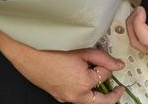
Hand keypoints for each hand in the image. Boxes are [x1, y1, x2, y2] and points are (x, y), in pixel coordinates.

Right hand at [0, 18, 122, 102]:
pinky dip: (83, 93)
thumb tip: (118, 64)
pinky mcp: (58, 95)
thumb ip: (103, 58)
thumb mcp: (82, 50)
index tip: (110, 59)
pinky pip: (75, 98)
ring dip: (96, 95)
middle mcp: (75, 95)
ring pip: (87, 101)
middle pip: (101, 101)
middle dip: (112, 96)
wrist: (28, 54)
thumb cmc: (51, 49)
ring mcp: (65, 97)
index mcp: (83, 84)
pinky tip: (83, 84)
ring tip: (102, 85)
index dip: (108, 65)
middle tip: (119, 89)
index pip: (105, 76)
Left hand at [125, 3, 147, 71]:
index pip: (146, 39)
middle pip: (138, 45)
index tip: (141, 9)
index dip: (138, 23)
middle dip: (132, 27)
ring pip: (142, 48)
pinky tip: (147, 23)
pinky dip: (144, 35)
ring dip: (136, 31)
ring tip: (139, 14)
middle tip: (137, 10)